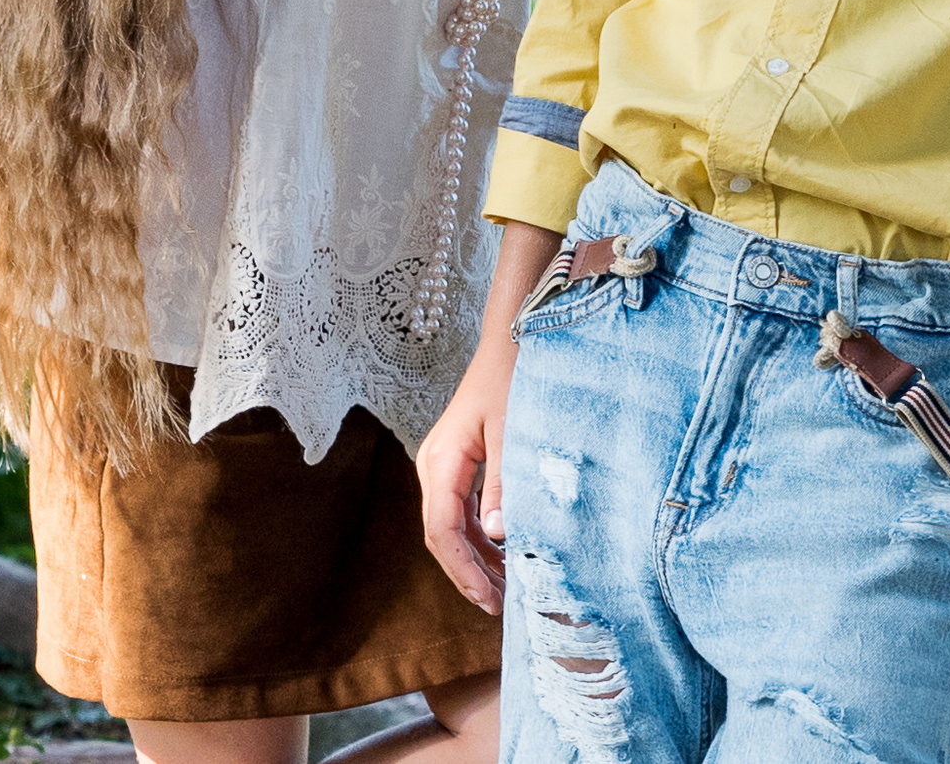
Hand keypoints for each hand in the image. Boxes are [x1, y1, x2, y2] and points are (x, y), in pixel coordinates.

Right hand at [415, 345, 517, 613]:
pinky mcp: (459, 465)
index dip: (463, 571)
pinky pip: (462, 512)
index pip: (442, 531)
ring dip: (475, 560)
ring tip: (506, 591)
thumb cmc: (513, 379)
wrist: (510, 341)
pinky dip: (481, 539)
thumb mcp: (514, 431)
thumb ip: (506, 483)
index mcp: (441, 461)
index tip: (490, 600)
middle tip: (501, 607)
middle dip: (468, 574)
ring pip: (452, 527)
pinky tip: (505, 557)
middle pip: (442, 536)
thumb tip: (498, 535)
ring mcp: (444, 467)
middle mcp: (434, 467)